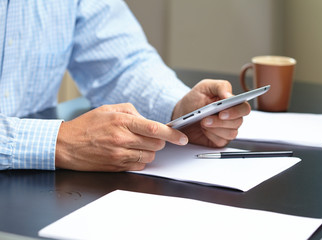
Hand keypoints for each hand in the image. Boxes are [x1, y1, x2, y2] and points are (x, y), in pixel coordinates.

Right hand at [55, 103, 187, 171]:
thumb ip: (131, 111)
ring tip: (136, 144)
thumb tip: (147, 119)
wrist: (65, 145)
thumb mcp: (108, 109)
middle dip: (159, 141)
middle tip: (150, 137)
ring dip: (149, 150)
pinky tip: (130, 152)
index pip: (155, 129)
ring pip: (149, 156)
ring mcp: (119, 155)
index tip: (181, 138)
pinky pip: (139, 165)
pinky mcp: (116, 166)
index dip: (172, 135)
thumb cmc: (86, 126)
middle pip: (156, 144)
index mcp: (122, 122)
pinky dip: (140, 159)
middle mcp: (122, 139)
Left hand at [172, 79, 250, 146]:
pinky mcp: (220, 139)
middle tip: (206, 119)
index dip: (236, 111)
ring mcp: (226, 129)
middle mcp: (232, 116)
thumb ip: (220, 86)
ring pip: (231, 133)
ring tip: (202, 123)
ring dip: (215, 128)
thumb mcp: (204, 87)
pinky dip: (211, 136)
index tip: (222, 112)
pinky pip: (221, 141)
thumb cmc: (194, 99)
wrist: (181, 113)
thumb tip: (230, 95)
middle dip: (221, 122)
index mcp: (231, 103)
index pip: (244, 108)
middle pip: (238, 122)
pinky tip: (204, 130)